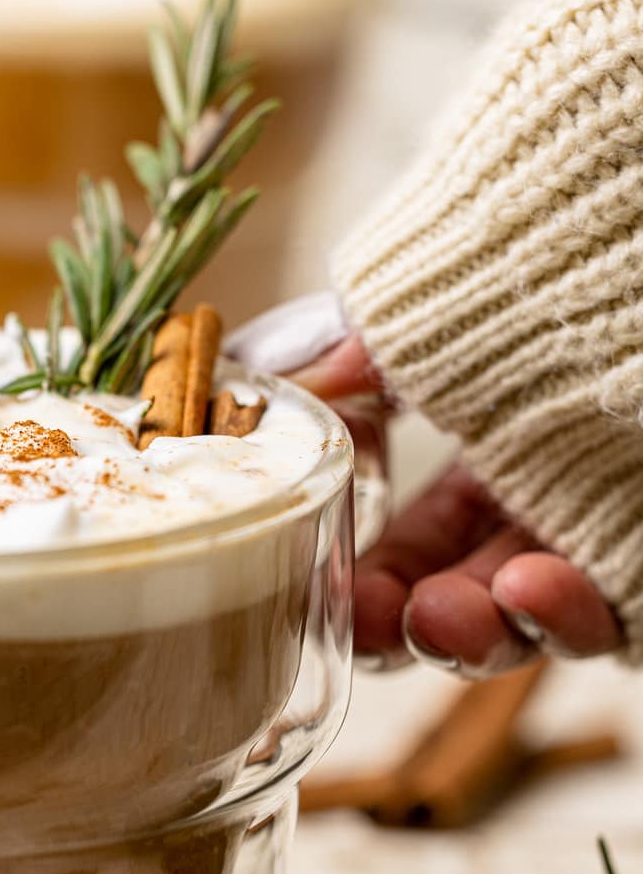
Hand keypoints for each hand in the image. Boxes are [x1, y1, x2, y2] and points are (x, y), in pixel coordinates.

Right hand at [228, 301, 622, 673]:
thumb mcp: (442, 292)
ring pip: (545, 626)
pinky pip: (620, 615)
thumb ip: (354, 348)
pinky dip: (575, 619)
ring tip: (463, 606)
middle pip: (472, 608)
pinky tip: (538, 585)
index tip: (328, 601)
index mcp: (495, 454)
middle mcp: (557, 502)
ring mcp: (616, 525)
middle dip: (421, 629)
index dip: (367, 593)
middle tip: (391, 619)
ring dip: (494, 634)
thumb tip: (266, 380)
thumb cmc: (565, 239)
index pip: (413, 559)